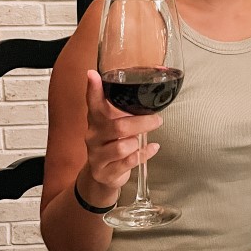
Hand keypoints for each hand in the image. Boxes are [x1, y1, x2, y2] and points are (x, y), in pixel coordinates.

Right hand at [81, 70, 161, 199]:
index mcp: (96, 120)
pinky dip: (143, 155)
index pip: (93, 102)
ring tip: (143, 139)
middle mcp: (93, 136)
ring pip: (122, 147)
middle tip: (157, 119)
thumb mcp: (115, 123)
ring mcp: (97, 155)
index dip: (93, 89)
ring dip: (138, 143)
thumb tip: (156, 77)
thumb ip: (128, 107)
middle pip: (118, 127)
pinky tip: (152, 149)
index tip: (93, 75)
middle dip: (141, 123)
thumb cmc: (114, 143)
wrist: (103, 175)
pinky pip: (128, 162)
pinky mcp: (104, 172)